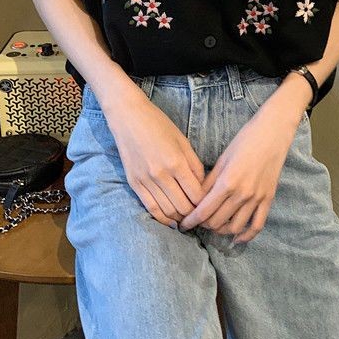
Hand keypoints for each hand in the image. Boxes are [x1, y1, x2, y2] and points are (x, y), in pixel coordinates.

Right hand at [104, 91, 207, 227]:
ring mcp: (146, 181)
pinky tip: (172, 220)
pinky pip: (150, 209)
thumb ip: (195, 165)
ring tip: (189, 218)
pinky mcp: (134, 184)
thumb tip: (203, 186)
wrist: (128, 117)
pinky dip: (163, 218)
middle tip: (201, 214)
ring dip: (180, 218)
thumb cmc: (159, 125)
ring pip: (168, 211)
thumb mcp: (183, 141)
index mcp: (177, 162)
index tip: (210, 204)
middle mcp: (161, 174)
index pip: (196, 195)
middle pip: (183, 207)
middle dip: (195, 213)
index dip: (206, 203)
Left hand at [178, 100, 302, 242]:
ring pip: (235, 227)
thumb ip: (209, 181)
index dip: (190, 221)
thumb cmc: (246, 140)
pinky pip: (257, 225)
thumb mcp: (222, 158)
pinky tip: (237, 238)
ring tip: (214, 226)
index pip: (204, 211)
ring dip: (221, 230)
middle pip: (216, 222)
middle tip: (197, 221)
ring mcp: (257, 198)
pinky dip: (246, 236)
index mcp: (227, 182)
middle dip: (203, 225)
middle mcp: (242, 194)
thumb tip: (196, 199)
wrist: (273, 132)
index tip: (183, 224)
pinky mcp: (268, 199)